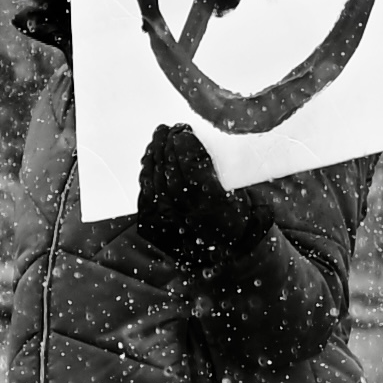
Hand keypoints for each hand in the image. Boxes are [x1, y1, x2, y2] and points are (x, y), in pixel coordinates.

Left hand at [134, 120, 243, 253]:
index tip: (185, 130)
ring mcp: (170, 219)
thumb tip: (196, 142)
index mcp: (214, 202)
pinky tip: (150, 159)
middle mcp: (189, 211)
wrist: (228, 252)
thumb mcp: (236, 191)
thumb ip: (217, 170)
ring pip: (155, 179)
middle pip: (170, 170)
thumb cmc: (236, 217)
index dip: (185, 144)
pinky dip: (147, 172)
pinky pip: (146, 192)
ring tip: (159, 138)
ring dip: (155, 154)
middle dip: (168, 144)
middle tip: (170, 129)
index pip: (193, 165)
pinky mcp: (157, 224)